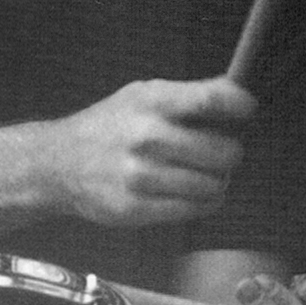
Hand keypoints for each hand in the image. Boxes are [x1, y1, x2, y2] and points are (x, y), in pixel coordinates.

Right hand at [48, 76, 255, 227]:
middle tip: (222, 152)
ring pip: (213, 186)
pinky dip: (202, 202)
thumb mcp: (141, 95)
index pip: (210, 99)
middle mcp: (147, 137)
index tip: (246, 110)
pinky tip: (192, 192)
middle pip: (222, 151)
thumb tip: (237, 94)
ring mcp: (141, 176)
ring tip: (205, 174)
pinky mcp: (136, 209)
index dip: (239, 105)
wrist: (58, 163)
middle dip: (230, 153)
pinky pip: (194, 210)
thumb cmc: (109, 125)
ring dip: (218, 182)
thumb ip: (188, 95)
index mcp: (151, 101)